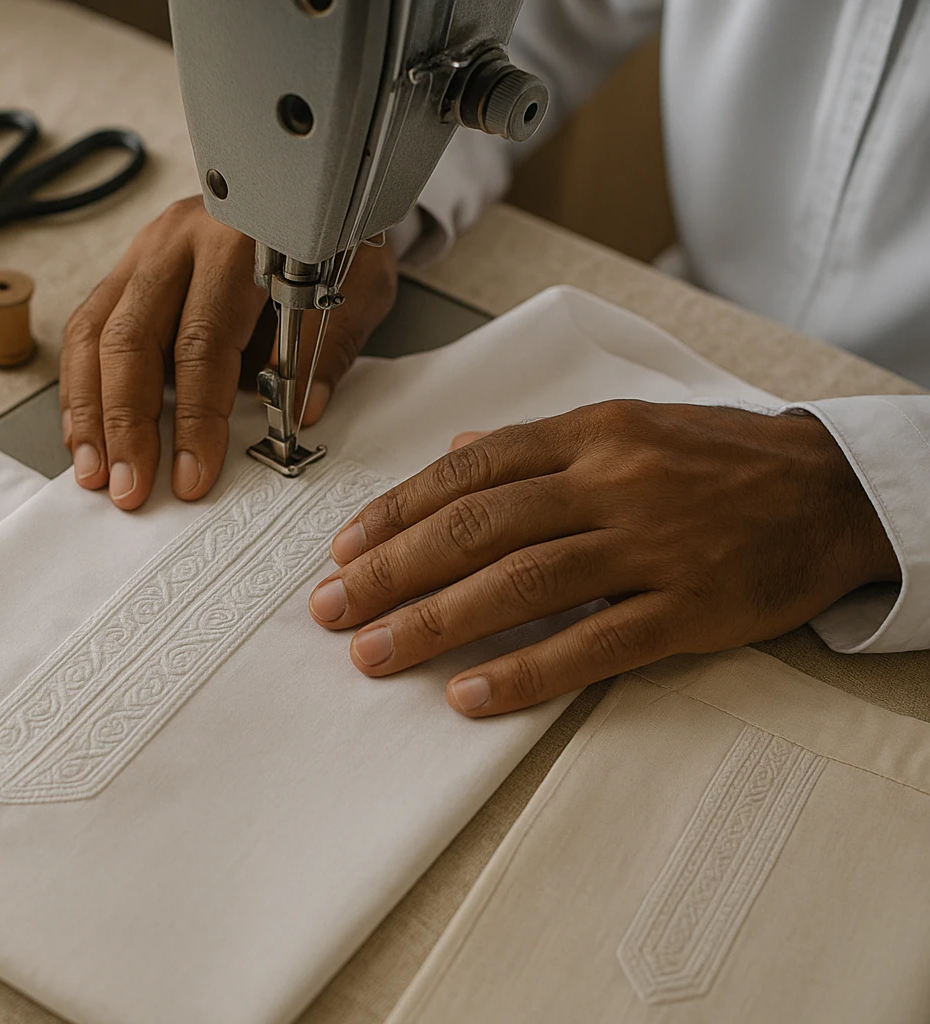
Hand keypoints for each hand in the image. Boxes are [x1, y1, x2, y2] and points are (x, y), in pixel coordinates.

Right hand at [60, 195, 397, 509]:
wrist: (313, 197)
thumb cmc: (332, 244)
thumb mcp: (355, 287)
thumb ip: (327, 347)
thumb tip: (302, 411)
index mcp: (237, 239)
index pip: (202, 340)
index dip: (195, 416)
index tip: (193, 473)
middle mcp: (179, 239)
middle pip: (132, 339)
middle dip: (126, 424)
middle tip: (130, 486)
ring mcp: (144, 251)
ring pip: (94, 335)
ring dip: (91, 413)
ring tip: (97, 471)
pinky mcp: (127, 270)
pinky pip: (87, 330)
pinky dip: (82, 388)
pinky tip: (87, 435)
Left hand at [306, 401, 898, 715]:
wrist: (834, 490)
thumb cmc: (720, 460)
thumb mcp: (627, 426)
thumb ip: (537, 445)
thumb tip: (453, 454)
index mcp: (589, 434)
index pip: (470, 469)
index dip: (397, 510)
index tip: (344, 547)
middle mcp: (610, 483)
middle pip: (478, 526)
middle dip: (392, 570)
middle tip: (332, 607)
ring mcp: (650, 546)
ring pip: (522, 582)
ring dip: (434, 620)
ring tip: (373, 653)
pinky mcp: (689, 607)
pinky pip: (594, 644)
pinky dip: (525, 670)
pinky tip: (469, 693)